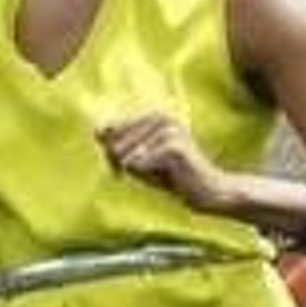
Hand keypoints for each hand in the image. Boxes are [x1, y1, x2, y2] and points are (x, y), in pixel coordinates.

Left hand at [96, 113, 237, 212]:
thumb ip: (117, 144)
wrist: (209, 192)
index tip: (130, 167)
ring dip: (141, 174)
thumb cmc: (171, 177)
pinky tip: (171, 177)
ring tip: (164, 174)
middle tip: (153, 173)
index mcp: (153, 114)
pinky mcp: (173, 146)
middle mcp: (161, 116)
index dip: (113, 155)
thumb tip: (96, 130)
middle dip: (125, 166)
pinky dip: (149, 178)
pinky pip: (138, 166)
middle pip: (114, 145)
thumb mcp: (138, 159)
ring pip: (126, 157)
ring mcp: (168, 129)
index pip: (108, 131)